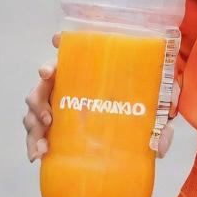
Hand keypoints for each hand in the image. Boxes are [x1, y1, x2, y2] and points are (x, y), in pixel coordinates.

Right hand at [23, 33, 181, 161]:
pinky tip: (38, 155)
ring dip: (33, 122)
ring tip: (44, 143)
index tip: (57, 40)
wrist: (133, 132)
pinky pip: (36, 131)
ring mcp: (58, 103)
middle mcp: (70, 82)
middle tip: (49, 114)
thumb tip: (162, 142)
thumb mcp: (155, 111)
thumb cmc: (141, 110)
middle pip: (44, 81)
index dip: (63, 42)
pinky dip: (33, 143)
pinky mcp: (54, 125)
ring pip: (34, 106)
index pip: (74, 50)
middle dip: (40, 93)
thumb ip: (161, 122)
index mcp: (92, 70)